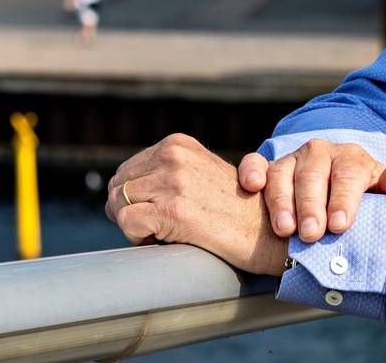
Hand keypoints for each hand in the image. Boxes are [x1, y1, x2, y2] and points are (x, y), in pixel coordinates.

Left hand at [104, 133, 287, 274]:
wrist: (268, 231)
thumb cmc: (233, 209)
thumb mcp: (199, 174)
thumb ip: (166, 172)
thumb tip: (117, 191)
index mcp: (177, 144)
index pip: (128, 170)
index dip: (135, 197)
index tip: (157, 212)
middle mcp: (173, 157)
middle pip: (118, 186)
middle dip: (128, 210)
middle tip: (155, 227)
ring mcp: (173, 182)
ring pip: (118, 203)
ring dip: (132, 224)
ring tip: (161, 233)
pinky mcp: (173, 211)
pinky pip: (127, 222)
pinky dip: (136, 237)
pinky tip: (161, 240)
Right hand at [237, 140, 385, 241]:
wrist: (335, 196)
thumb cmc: (361, 202)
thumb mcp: (381, 195)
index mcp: (351, 159)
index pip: (348, 174)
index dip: (344, 199)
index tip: (339, 226)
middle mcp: (320, 153)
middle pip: (313, 175)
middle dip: (311, 206)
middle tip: (311, 235)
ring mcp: (292, 159)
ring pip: (282, 172)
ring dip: (281, 200)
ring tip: (284, 229)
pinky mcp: (269, 167)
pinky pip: (255, 163)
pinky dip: (251, 172)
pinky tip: (252, 188)